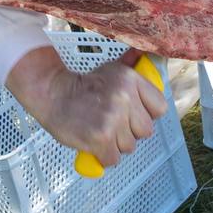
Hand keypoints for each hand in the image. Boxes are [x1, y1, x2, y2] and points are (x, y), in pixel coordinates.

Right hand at [6, 46, 166, 167]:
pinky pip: (113, 158)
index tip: (133, 114)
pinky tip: (93, 142)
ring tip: (99, 129)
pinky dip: (103, 156)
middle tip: (111, 122)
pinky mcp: (101, 137)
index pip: (160, 108)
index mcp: (131, 79)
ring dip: (115, 144)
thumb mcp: (111, 70)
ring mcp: (113, 117)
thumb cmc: (83, 86)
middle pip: (145, 131)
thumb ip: (131, 66)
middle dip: (129, 131)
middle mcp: (125, 97)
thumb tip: (145, 54)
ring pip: (129, 146)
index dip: (146, 115)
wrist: (52, 93)